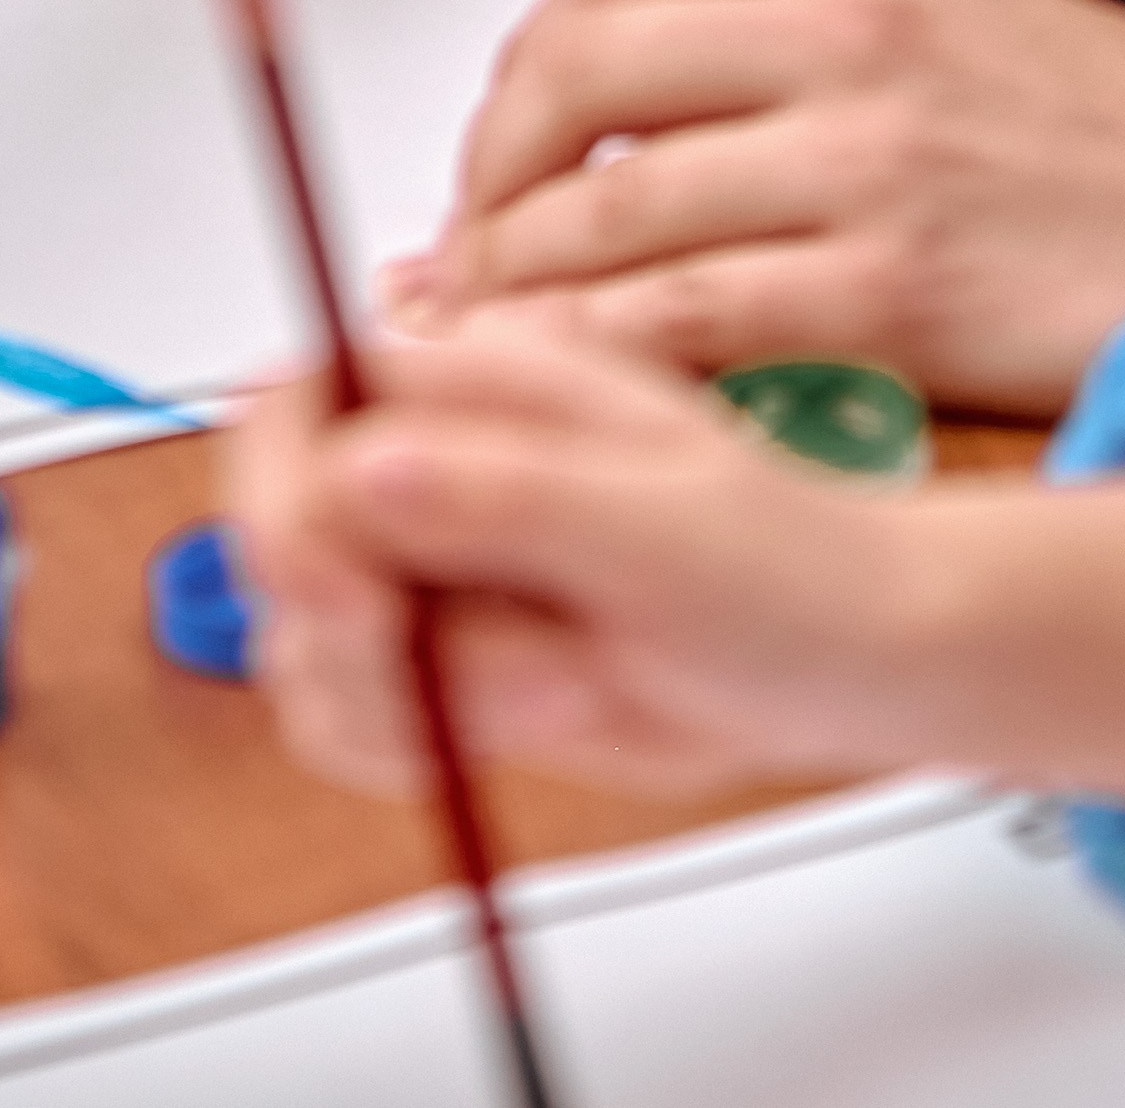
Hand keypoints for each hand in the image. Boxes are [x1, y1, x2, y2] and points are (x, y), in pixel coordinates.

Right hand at [232, 313, 944, 800]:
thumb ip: (506, 497)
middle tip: (493, 672)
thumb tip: (362, 470)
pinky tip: (530, 717)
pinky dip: (409, 742)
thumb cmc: (787, 566)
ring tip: (566, 678)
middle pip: (281, 534)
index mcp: (479, 382)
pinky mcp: (439, 653)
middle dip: (360, 630)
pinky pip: (346, 711)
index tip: (340, 593)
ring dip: (411, 698)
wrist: (842, 659)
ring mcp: (432, 560)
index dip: (282, 497)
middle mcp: (436, 460)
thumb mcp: (661, 527)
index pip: (296, 402)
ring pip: (303, 639)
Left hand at [406, 0, 1124, 414]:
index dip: (517, 76)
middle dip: (486, 182)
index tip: (497, 151)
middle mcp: (844, 30)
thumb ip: (805, 32)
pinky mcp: (895, 287)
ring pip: (605, 215)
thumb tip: (643, 98)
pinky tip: (582, 401)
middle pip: (572, 81)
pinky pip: (685, 325)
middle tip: (465, 259)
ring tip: (487, 346)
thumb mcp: (954, 16)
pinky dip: (604, 365)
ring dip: (514, 291)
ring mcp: (865, 156)